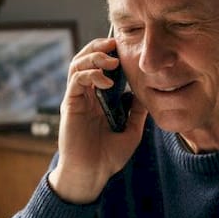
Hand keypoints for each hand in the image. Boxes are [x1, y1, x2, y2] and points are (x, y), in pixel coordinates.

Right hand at [49, 37, 148, 203]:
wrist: (91, 174)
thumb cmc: (108, 157)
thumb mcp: (132, 131)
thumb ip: (137, 111)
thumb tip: (148, 91)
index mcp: (99, 98)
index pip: (102, 66)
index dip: (111, 53)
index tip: (126, 46)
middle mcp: (86, 94)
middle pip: (86, 58)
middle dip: (99, 46)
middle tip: (115, 42)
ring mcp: (77, 98)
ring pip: (78, 64)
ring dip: (94, 56)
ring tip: (111, 61)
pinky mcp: (70, 104)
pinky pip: (76, 80)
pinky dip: (90, 74)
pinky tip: (105, 82)